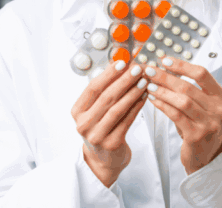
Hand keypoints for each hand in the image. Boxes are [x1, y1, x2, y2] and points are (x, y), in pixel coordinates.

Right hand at [71, 59, 149, 187]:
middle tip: (137, 69)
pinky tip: (144, 97)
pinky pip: (127, 121)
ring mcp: (97, 135)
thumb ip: (103, 92)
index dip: (108, 74)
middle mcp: (84, 123)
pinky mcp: (112, 143)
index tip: (122, 63)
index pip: (92, 88)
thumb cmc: (100, 129)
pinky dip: (137, 107)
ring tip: (144, 81)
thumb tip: (117, 66)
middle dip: (124, 81)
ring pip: (118, 108)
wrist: (103, 159)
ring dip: (132, 93)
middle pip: (106, 97)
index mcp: (77, 112)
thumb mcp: (94, 111)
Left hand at [144, 57, 221, 174]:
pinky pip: (176, 115)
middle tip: (150, 70)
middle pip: (189, 87)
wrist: (206, 156)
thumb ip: (189, 89)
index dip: (182, 65)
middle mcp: (218, 110)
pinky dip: (162, 105)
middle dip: (166, 77)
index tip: (164, 60)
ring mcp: (209, 124)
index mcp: (220, 97)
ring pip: (182, 101)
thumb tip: (163, 68)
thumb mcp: (201, 106)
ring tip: (148, 85)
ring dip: (162, 91)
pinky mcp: (196, 135)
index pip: (202, 74)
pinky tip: (153, 99)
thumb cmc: (199, 126)